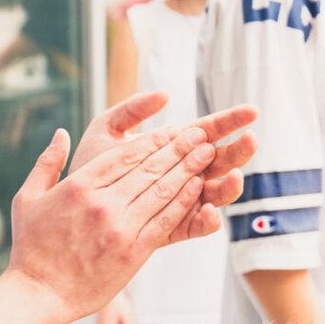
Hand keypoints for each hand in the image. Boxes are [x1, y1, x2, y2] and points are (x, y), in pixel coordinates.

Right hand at [6, 104, 256, 321]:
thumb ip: (47, 163)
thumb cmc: (31, 248)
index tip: (171, 130)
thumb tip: (61, 133)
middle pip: (148, 168)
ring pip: (161, 190)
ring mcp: (120, 227)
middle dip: (178, 148)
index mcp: (78, 186)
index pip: (124, 155)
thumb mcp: (28, 199)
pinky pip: (165, 219)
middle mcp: (102, 203)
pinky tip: (198, 186)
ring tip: (207, 152)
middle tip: (199, 134)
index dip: (152, 141)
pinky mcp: (134, 250)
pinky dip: (184, 200)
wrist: (39, 294)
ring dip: (188, 168)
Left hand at [71, 93, 256, 218]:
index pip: (209, 131)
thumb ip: (131, 110)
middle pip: (222, 161)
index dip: (231, 121)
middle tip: (250, 140)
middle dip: (239, 151)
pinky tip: (209, 210)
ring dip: (230, 186)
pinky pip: (199, 226)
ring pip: (218, 194)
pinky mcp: (176, 228)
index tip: (252, 112)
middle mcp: (186, 174)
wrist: (72, 210)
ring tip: (235, 176)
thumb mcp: (106, 131)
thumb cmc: (89, 167)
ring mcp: (184, 202)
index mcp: (175, 148)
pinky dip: (209, 220)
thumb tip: (164, 95)